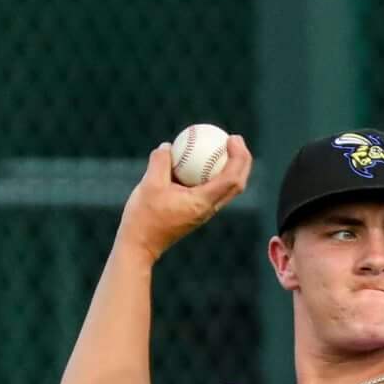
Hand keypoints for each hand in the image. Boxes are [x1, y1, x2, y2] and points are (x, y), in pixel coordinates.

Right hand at [117, 135, 252, 261]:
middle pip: (237, 185)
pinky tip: (201, 161)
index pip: (231, 179)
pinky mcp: (196, 213)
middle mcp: (208, 209)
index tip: (232, 138)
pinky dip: (214, 174)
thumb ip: (160, 161)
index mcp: (202, 202)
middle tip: (235, 139)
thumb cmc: (144, 217)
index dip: (238, 156)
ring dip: (232, 168)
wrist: (140, 245)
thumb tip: (168, 145)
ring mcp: (204, 213)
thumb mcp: (148, 184)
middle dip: (243, 160)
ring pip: (227, 189)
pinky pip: (212, 190)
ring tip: (225, 147)